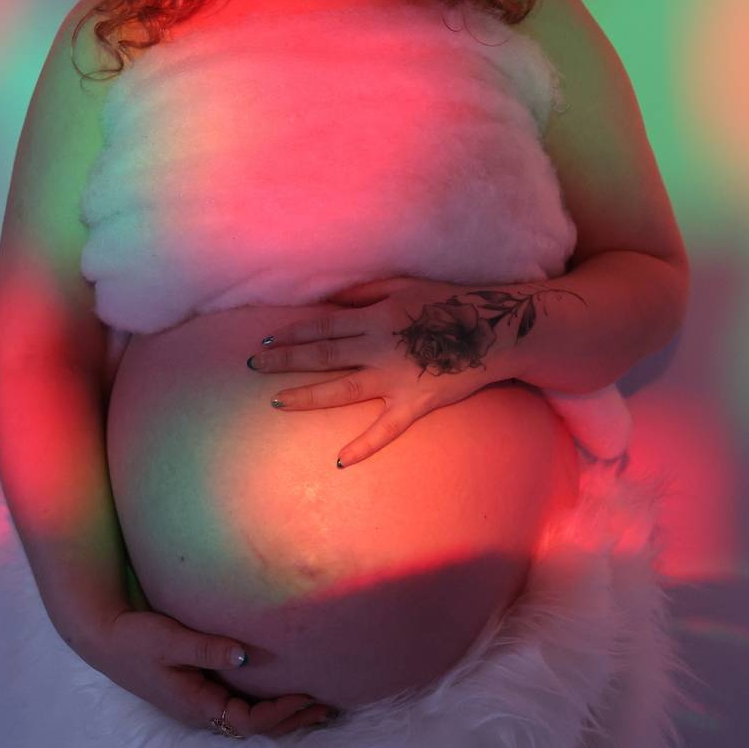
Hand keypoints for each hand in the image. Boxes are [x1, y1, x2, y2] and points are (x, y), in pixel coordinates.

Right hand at [79, 608, 339, 738]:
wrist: (104, 636)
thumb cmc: (136, 639)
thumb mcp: (172, 641)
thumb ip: (208, 648)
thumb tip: (247, 656)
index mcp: (195, 706)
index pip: (249, 722)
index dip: (281, 712)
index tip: (309, 697)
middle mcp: (200, 710)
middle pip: (254, 726)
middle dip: (291, 719)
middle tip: (328, 707)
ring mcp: (199, 701)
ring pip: (248, 717)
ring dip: (281, 713)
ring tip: (314, 704)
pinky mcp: (197, 687)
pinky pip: (238, 703)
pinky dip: (264, 700)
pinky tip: (279, 689)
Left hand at [247, 276, 504, 468]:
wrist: (494, 330)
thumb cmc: (447, 303)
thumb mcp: (403, 286)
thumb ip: (365, 294)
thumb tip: (329, 302)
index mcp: (374, 317)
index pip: (322, 326)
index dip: (292, 333)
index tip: (266, 339)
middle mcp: (378, 347)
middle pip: (322, 355)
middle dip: (285, 361)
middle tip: (254, 366)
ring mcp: (395, 378)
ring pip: (341, 389)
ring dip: (307, 396)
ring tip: (277, 401)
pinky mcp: (415, 403)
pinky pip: (386, 429)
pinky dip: (364, 446)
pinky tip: (340, 461)